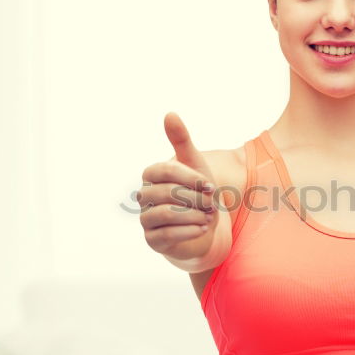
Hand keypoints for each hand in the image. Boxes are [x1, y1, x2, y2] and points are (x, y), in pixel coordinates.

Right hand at [138, 112, 230, 263]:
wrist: (203, 228)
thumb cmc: (197, 193)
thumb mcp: (195, 165)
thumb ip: (181, 140)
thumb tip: (169, 113)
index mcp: (152, 175)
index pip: (165, 170)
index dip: (190, 178)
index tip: (210, 185)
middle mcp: (144, 196)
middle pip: (166, 193)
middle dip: (194, 198)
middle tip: (211, 204)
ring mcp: (146, 219)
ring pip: (165, 214)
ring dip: (193, 215)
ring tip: (208, 216)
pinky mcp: (153, 240)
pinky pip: (167, 235)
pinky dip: (189, 231)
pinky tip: (203, 228)